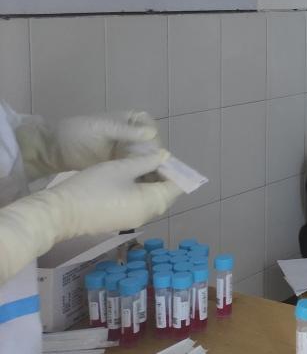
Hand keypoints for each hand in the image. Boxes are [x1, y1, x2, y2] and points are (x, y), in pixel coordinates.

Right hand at [0, 150, 182, 283]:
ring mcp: (134, 219)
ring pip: (153, 198)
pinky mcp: (121, 220)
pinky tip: (132, 177)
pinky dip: (142, 190)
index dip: (176, 171)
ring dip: (152, 182)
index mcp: (151, 203)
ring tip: (145, 162)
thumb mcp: (121, 168)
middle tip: (156, 156)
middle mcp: (147, 215)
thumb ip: (146, 161)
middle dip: (165, 175)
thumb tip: (165, 156)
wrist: (60, 213)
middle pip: (166, 194)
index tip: (168, 156)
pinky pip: (140, 203)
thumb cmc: (93, 187)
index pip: (176, 187)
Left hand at [18, 111, 160, 179]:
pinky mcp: (124, 165)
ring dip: (149, 174)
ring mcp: (132, 151)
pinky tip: (142, 190)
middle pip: (154, 152)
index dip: (156, 150)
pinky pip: (137, 172)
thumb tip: (152, 133)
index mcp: (137, 120)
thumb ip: (126, 131)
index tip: (155, 163)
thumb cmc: (77, 133)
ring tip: (151, 189)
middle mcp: (139, 135)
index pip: (154, 136)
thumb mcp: (102, 129)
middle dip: (155, 165)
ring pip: (148, 163)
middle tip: (156, 181)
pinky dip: (140, 180)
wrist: (56, 149)